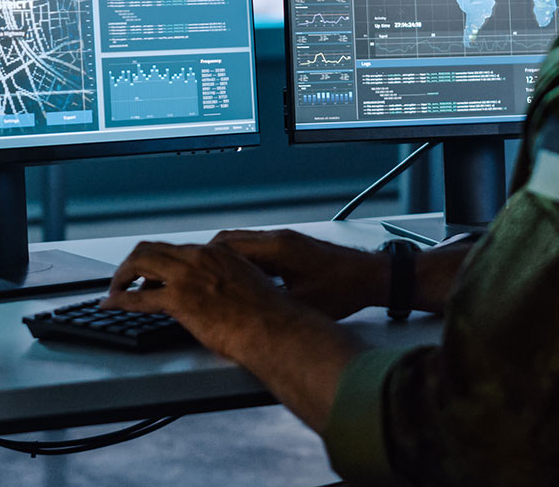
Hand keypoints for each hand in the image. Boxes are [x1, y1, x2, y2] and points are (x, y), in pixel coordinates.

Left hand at [103, 240, 288, 360]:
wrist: (271, 327)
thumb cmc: (265, 314)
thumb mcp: (248, 283)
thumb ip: (226, 280)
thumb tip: (216, 291)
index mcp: (217, 252)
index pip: (176, 249)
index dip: (157, 262)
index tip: (149, 275)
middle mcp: (200, 257)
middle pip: (152, 248)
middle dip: (132, 263)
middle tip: (124, 279)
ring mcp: (188, 276)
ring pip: (140, 262)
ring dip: (122, 276)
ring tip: (115, 290)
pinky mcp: (180, 300)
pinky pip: (137, 298)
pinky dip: (117, 299)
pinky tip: (109, 304)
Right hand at [208, 228, 387, 319]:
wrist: (369, 275)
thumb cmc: (343, 289)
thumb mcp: (304, 304)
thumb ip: (273, 307)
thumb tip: (244, 319)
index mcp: (279, 249)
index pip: (229, 247)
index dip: (205, 262)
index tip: (190, 274)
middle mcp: (278, 239)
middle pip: (229, 241)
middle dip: (206, 259)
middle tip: (188, 277)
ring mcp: (283, 241)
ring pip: (241, 243)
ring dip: (221, 259)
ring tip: (203, 280)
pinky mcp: (289, 248)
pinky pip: (254, 249)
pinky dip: (239, 260)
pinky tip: (232, 280)